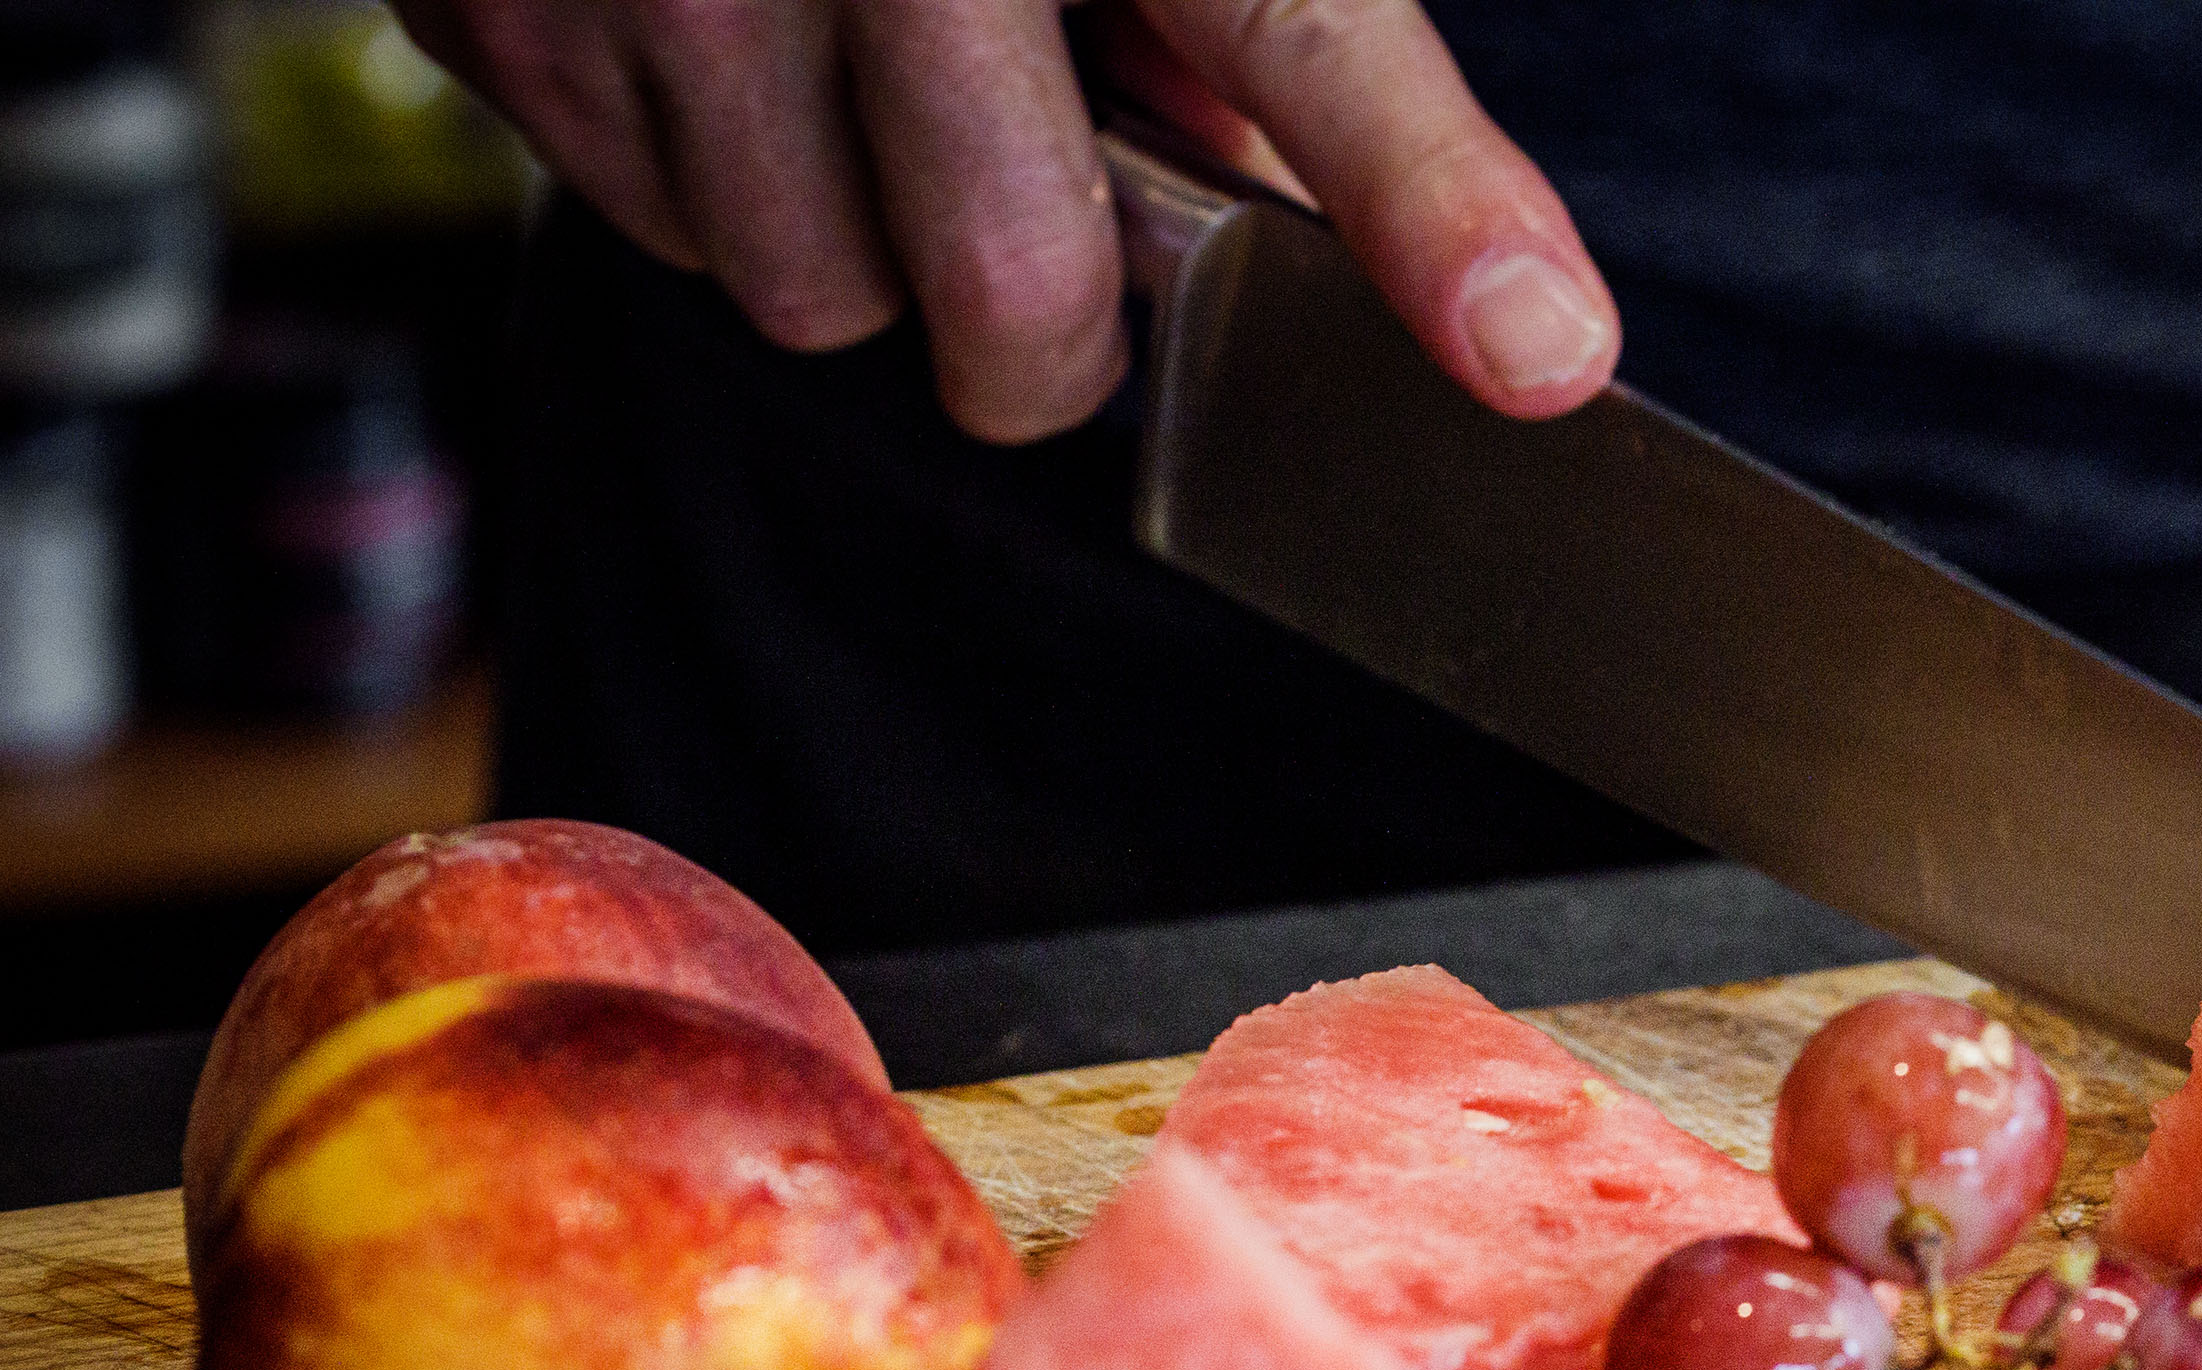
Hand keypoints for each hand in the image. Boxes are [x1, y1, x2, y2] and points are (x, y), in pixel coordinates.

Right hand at [395, 0, 1616, 443]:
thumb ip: (1255, 21)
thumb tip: (1321, 213)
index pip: (1300, 41)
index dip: (1427, 203)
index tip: (1537, 344)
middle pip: (1013, 308)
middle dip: (1045, 329)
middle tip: (1034, 210)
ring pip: (816, 303)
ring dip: (862, 252)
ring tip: (853, 80)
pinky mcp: (506, 5)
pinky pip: (663, 235)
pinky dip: (713, 181)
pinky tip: (729, 39)